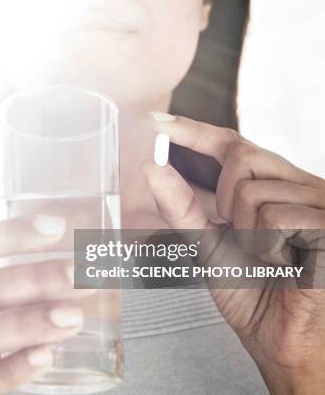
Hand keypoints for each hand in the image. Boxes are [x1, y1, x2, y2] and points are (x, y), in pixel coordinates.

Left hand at [143, 114, 324, 394]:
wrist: (282, 339)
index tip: (156, 121)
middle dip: (223, 199)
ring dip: (247, 234)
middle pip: (240, 156)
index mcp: (271, 186)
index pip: (231, 144)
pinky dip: (270, 248)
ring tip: (270, 259)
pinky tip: (288, 265)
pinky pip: (278, 217)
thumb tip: (151, 167)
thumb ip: (180, 206)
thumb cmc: (251, 290)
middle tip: (239, 236)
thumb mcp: (206, 242)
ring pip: (253, 191)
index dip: (193, 130)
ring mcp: (319, 201)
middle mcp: (298, 185)